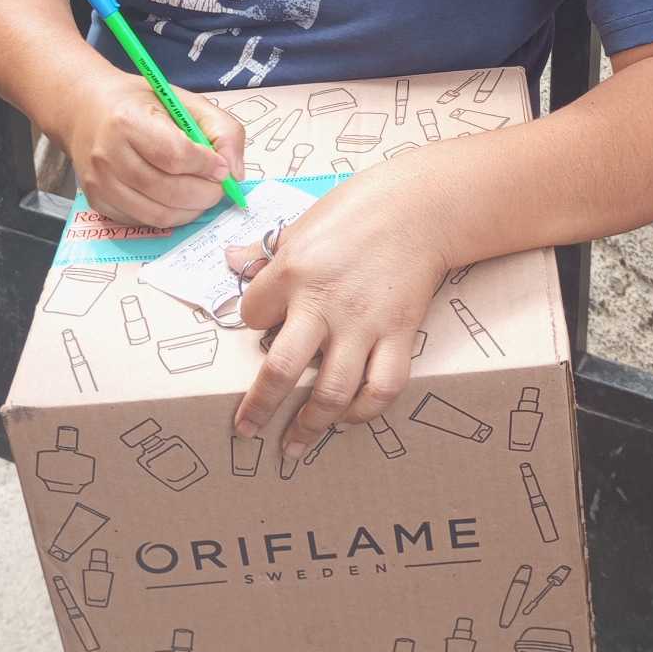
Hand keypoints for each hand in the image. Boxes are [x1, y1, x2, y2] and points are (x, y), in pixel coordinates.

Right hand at [62, 65, 244, 227]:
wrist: (84, 110)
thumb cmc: (140, 104)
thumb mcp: (185, 101)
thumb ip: (221, 130)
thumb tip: (235, 172)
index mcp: (128, 120)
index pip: (175, 155)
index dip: (206, 166)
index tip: (221, 167)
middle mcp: (108, 154)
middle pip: (168, 190)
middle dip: (204, 194)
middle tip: (218, 188)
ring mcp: (99, 183)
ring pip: (156, 213)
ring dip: (190, 211)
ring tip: (202, 196)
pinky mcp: (97, 202)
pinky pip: (141, 221)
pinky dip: (167, 217)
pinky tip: (176, 201)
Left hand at [227, 164, 450, 458]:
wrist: (420, 206)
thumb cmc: (357, 209)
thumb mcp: (302, 224)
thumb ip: (267, 251)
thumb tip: (232, 260)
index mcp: (292, 271)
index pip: (252, 315)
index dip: (252, 325)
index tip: (261, 330)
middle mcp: (324, 303)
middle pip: (281, 369)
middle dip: (260, 407)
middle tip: (247, 430)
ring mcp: (364, 323)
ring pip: (332, 390)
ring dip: (310, 425)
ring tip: (295, 445)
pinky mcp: (400, 333)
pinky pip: (383, 386)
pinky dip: (365, 410)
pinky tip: (349, 418)